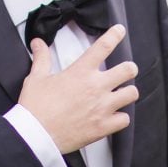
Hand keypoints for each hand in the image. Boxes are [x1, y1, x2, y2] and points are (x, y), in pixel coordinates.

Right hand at [17, 24, 138, 153]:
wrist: (36, 135)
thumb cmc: (35, 107)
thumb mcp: (36, 78)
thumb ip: (41, 58)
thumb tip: (38, 43)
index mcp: (80, 72)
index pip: (103, 46)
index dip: (114, 35)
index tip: (119, 31)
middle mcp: (96, 87)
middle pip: (128, 70)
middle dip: (129, 69)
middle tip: (126, 71)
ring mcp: (102, 107)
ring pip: (131, 94)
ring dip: (127, 92)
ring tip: (121, 93)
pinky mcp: (103, 126)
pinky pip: (125, 119)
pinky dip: (121, 117)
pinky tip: (114, 116)